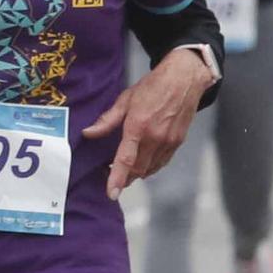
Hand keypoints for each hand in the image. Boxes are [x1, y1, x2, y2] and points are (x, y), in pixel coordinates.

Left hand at [83, 50, 212, 199]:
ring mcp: (168, 142)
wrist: (184, 79)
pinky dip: (150, 167)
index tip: (111, 194)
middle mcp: (155, 138)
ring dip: (137, 173)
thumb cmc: (152, 86)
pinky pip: (161, 162)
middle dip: (124, 177)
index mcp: (138, 127)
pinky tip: (143, 163)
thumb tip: (88, 133)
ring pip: (150, 169)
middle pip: (138, 170)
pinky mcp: (177, 142)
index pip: (125, 160)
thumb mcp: (125, 100)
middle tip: (112, 176)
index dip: (117, 179)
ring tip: (125, 170)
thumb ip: (107, 121)